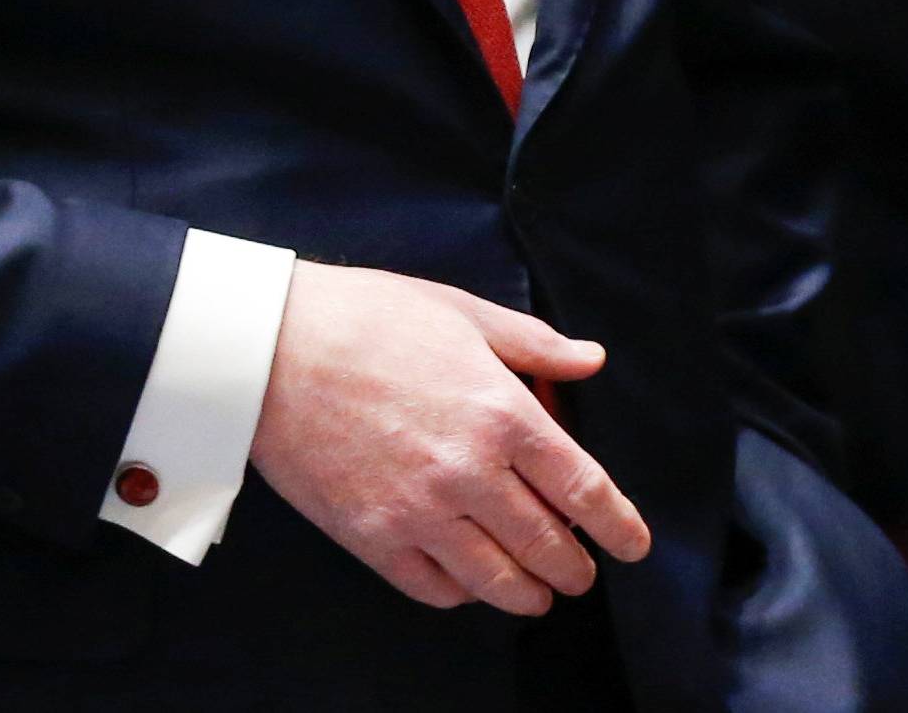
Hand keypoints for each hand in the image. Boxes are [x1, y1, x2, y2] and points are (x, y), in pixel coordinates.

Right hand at [248, 262, 650, 613]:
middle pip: (545, 544)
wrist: (274, 351)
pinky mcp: (372, 538)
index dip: (616, 524)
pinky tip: (472, 584)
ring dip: (528, 593)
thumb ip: (535, 346)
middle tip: (585, 572)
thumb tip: (590, 360)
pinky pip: (433, 588)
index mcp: (501, 413)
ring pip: (494, 580)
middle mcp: (468, 472)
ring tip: (540, 592)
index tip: (633, 545)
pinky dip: (462, 594)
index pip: (582, 488)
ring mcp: (418, 513)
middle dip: (574, 567)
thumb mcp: (466, 313)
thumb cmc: (372, 319)